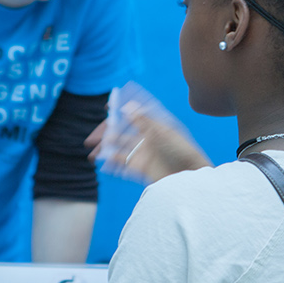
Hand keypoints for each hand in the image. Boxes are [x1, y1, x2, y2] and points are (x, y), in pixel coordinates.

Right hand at [88, 103, 210, 184]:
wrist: (192, 176)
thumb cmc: (182, 151)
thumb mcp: (163, 133)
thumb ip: (144, 121)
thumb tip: (127, 106)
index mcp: (152, 128)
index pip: (132, 116)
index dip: (119, 112)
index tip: (106, 108)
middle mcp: (146, 140)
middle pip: (121, 135)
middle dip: (105, 137)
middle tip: (91, 140)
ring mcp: (144, 155)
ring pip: (119, 151)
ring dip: (106, 152)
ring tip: (94, 155)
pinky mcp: (143, 169)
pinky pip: (124, 166)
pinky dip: (113, 165)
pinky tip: (103, 165)